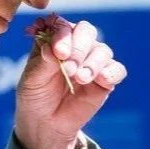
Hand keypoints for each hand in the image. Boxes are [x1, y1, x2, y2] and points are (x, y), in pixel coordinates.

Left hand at [15, 16, 126, 148]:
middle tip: (69, 68)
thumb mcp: (32, 79)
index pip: (63, 25)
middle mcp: (77, 46)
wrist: (46, 123)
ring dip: (93, 63)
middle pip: (87, 32)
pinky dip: (112, 72)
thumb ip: (43, 62)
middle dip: (79, 48)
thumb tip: (53, 47)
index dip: (63, 34)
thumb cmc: (36, 96)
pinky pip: (117, 70)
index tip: (59, 53)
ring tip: (80, 79)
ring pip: (102, 50)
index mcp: (56, 40)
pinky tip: (102, 80)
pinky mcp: (106, 80)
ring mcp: (93, 62)